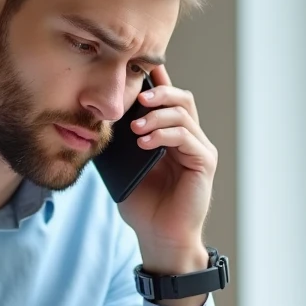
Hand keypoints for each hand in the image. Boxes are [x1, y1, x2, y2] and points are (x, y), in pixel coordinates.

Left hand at [117, 65, 215, 305]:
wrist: (158, 236)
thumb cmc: (143, 206)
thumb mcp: (125, 167)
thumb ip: (121, 143)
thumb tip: (101, 117)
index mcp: (172, 136)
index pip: (168, 100)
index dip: (157, 81)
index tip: (136, 68)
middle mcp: (190, 138)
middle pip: (182, 99)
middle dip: (159, 92)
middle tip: (136, 97)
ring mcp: (199, 150)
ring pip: (184, 114)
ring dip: (158, 115)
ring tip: (136, 127)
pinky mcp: (204, 163)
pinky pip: (187, 138)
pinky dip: (165, 135)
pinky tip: (145, 142)